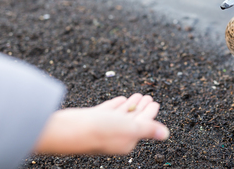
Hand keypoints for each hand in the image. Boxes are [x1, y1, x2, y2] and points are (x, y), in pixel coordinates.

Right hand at [33, 93, 168, 154]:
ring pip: (121, 114)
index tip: (155, 102)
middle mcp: (116, 134)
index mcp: (127, 139)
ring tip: (137, 95)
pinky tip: (120, 99)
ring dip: (130, 104)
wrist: (68, 129)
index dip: (150, 112)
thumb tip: (166, 134)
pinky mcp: (92, 119)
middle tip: (148, 96)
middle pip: (133, 119)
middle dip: (141, 107)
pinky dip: (116, 105)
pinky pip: (108, 111)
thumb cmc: (99, 130)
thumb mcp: (130, 128)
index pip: (143, 124)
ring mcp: (103, 127)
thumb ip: (148, 129)